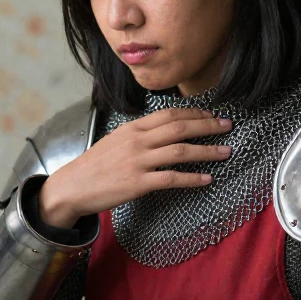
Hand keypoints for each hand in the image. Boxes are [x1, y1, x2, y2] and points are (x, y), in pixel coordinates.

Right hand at [39, 108, 232, 227]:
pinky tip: (207, 179)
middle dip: (208, 126)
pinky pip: (172, 179)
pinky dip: (192, 178)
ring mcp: (138, 161)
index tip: (212, 115)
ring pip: (181, 151)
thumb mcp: (116, 140)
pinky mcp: (138, 183)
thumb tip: (164, 131)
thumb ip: (139, 134)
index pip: (170, 114)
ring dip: (207, 151)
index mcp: (133, 127)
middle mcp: (138, 140)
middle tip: (228, 126)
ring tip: (226, 151)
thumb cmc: (95, 164)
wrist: (72, 186)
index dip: (195, 113)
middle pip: (180, 128)